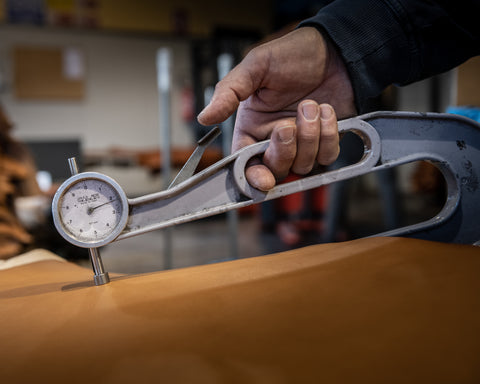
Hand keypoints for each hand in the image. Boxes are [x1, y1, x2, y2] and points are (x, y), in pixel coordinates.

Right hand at [198, 27, 355, 190]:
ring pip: (303, 166)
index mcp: (252, 127)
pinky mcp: (325, 142)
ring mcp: (302, 144)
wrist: (333, 50)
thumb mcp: (256, 67)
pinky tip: (327, 111)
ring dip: (310, 137)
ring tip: (311, 105)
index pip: (246, 163)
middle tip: (288, 126)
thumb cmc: (291, 55)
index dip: (254, 176)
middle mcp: (274, 140)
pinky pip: (327, 157)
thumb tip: (204, 117)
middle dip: (284, 151)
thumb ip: (230, 92)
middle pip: (276, 170)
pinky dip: (329, 136)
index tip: (264, 181)